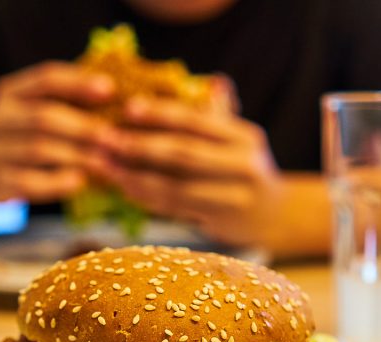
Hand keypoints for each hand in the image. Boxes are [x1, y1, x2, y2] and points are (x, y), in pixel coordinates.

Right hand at [0, 62, 115, 202]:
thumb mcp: (36, 111)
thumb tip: (115, 95)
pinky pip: (30, 182)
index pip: (45, 78)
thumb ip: (66, 102)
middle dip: (83, 126)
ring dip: (77, 156)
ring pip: (38, 150)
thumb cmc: (25, 137)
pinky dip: (57, 182)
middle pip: (43, 117)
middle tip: (114, 137)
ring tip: (106, 162)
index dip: (78, 82)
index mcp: (9, 92)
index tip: (110, 89)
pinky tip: (80, 182)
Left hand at [95, 92, 283, 246]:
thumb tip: (213, 80)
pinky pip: (176, 207)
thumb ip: (220, 115)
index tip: (128, 108)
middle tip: (106, 140)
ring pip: (176, 186)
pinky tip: (125, 188)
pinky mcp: (221, 221)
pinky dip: (148, 197)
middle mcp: (244, 165)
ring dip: (136, 177)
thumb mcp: (239, 140)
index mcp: (246, 138)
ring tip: (108, 168)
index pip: (198, 121)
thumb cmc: (244, 170)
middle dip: (141, 146)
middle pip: (184, 153)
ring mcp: (235, 197)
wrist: (274, 216)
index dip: (162, 114)